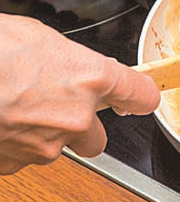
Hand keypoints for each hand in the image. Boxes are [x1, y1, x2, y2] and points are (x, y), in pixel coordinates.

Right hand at [0, 14, 159, 174]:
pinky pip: (27, 155)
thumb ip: (73, 61)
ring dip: (46, 133)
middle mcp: (77, 117)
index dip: (143, 97)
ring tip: (19, 107)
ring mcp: (47, 144)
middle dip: (85, 127)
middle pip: (99, 138)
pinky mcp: (18, 163)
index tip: (144, 99)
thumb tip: (79, 69)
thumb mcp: (43, 39)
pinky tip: (5, 119)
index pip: (140, 94)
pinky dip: (20, 142)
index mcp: (91, 78)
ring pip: (59, 148)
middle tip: (61, 109)